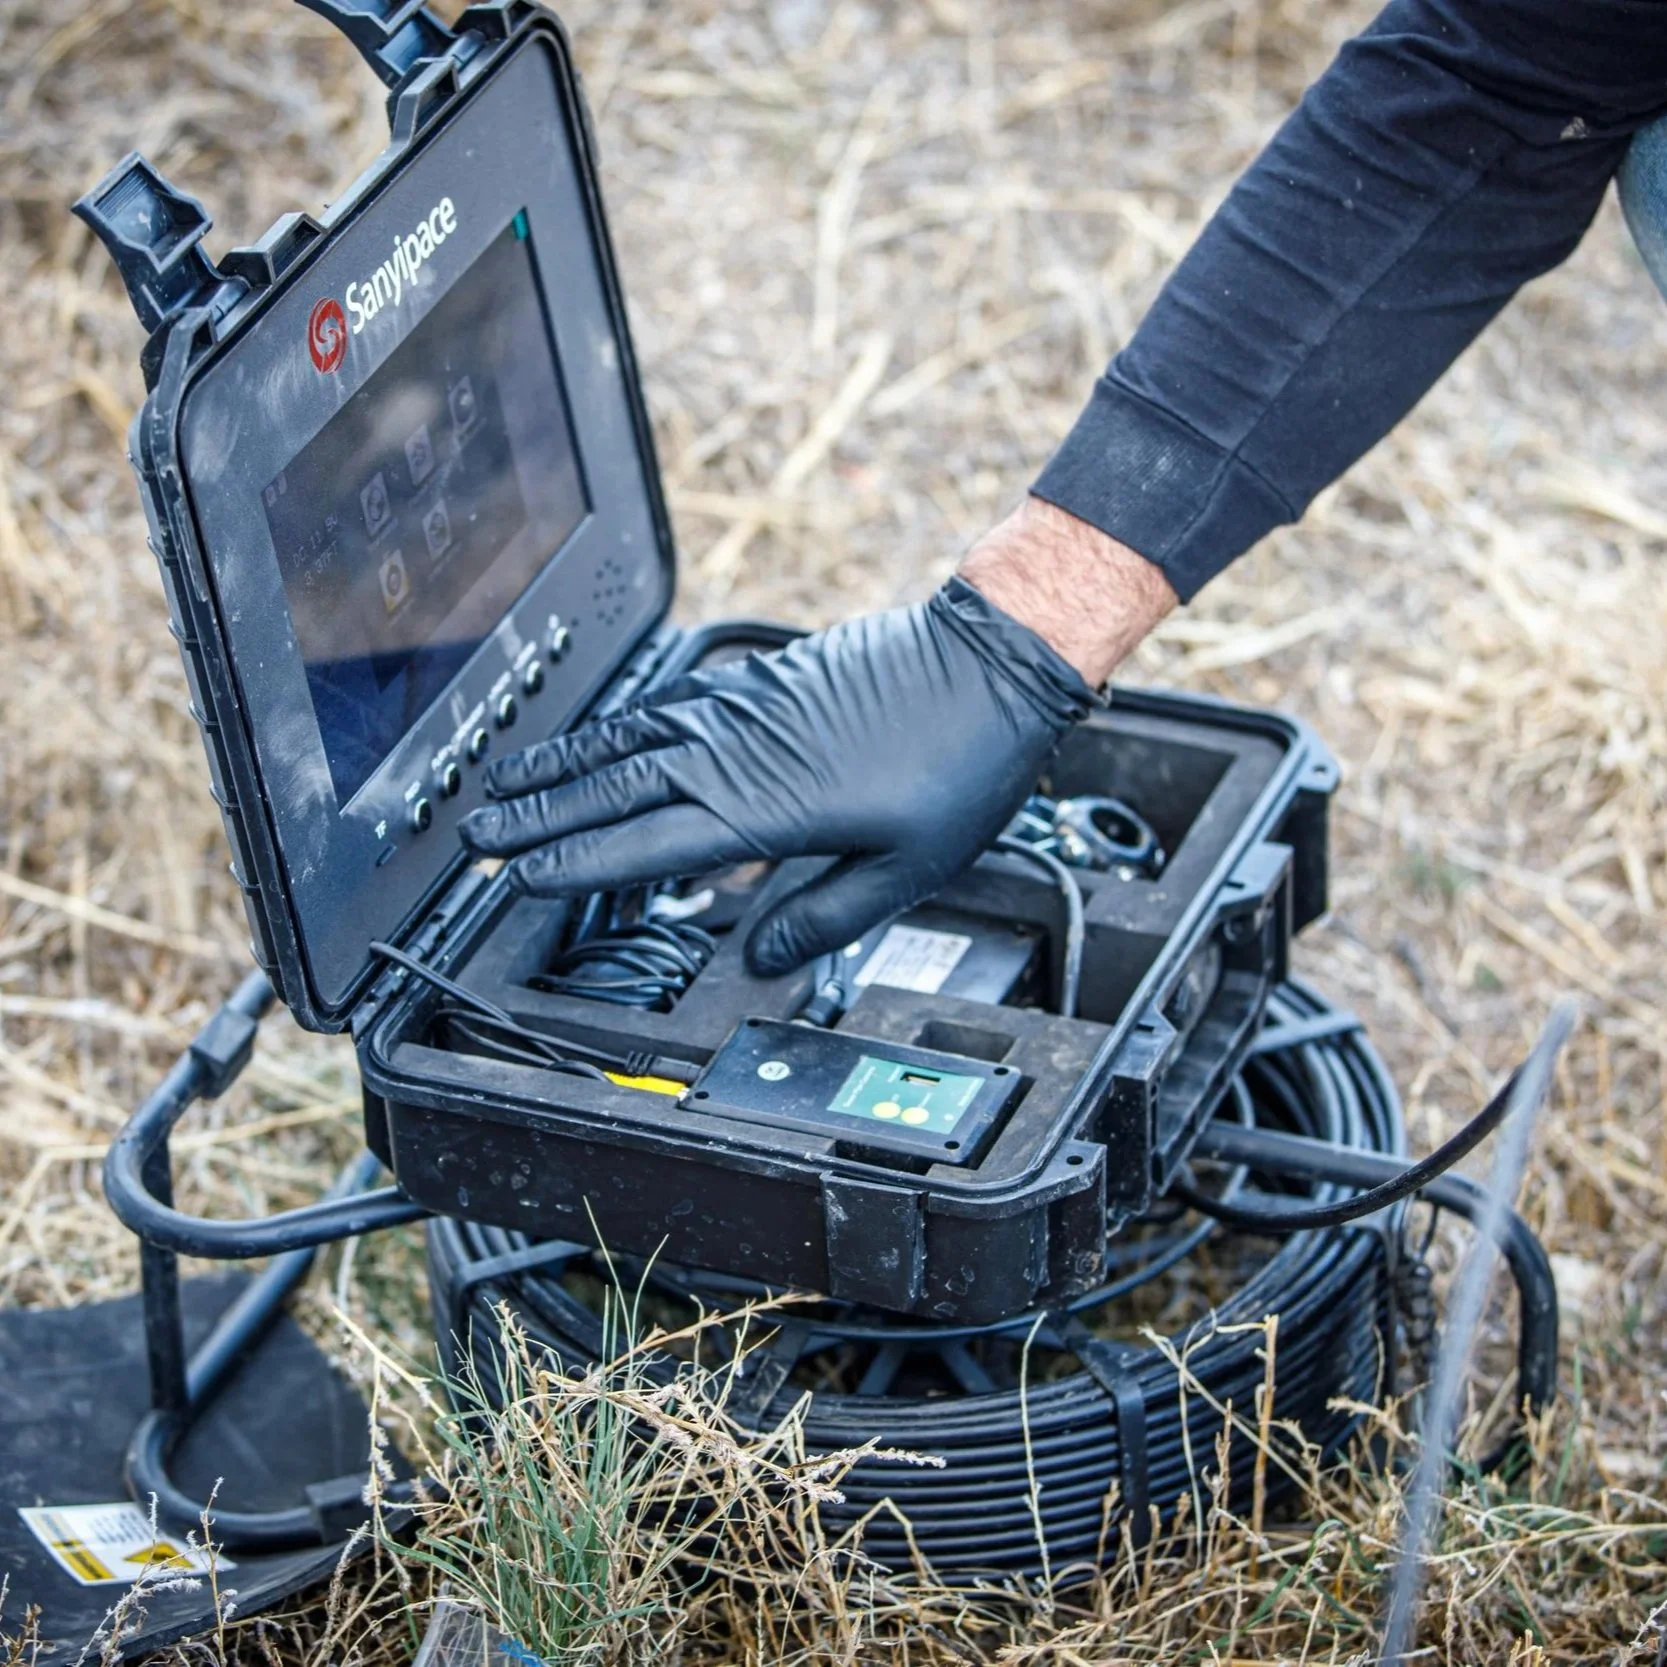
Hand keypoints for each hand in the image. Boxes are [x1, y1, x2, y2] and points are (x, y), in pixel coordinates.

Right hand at [460, 576, 1096, 974]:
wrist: (993, 664)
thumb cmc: (960, 767)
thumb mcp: (906, 869)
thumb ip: (822, 917)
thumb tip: (760, 956)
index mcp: (766, 807)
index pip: (647, 843)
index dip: (577, 863)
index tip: (520, 879)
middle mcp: (739, 752)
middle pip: (616, 787)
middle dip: (540, 815)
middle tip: (476, 837)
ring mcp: (745, 708)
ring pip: (632, 739)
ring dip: (564, 763)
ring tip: (507, 782)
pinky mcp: (763, 681)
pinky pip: (671, 702)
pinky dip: (624, 722)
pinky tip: (603, 733)